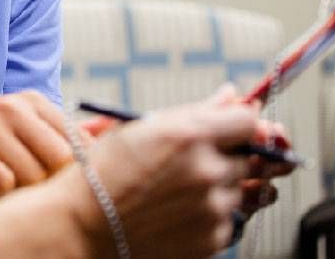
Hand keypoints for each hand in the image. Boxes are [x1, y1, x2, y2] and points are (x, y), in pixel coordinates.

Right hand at [0, 91, 72, 197]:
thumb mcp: (23, 128)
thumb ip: (66, 131)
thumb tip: (112, 127)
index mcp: (31, 101)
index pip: (77, 143)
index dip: (72, 170)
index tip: (55, 179)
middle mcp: (10, 107)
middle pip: (59, 160)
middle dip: (48, 182)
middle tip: (28, 183)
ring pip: (32, 175)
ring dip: (21, 189)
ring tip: (5, 181)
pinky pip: (3, 182)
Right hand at [82, 99, 258, 257]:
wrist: (85, 224)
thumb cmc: (105, 171)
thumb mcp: (142, 128)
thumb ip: (196, 112)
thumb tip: (231, 96)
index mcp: (189, 135)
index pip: (248, 120)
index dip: (239, 122)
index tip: (230, 128)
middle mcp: (208, 170)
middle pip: (248, 157)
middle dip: (227, 156)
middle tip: (192, 163)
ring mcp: (213, 208)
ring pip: (241, 190)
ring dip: (219, 187)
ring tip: (178, 190)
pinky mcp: (214, 239)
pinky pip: (230, 220)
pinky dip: (211, 215)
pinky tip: (177, 211)